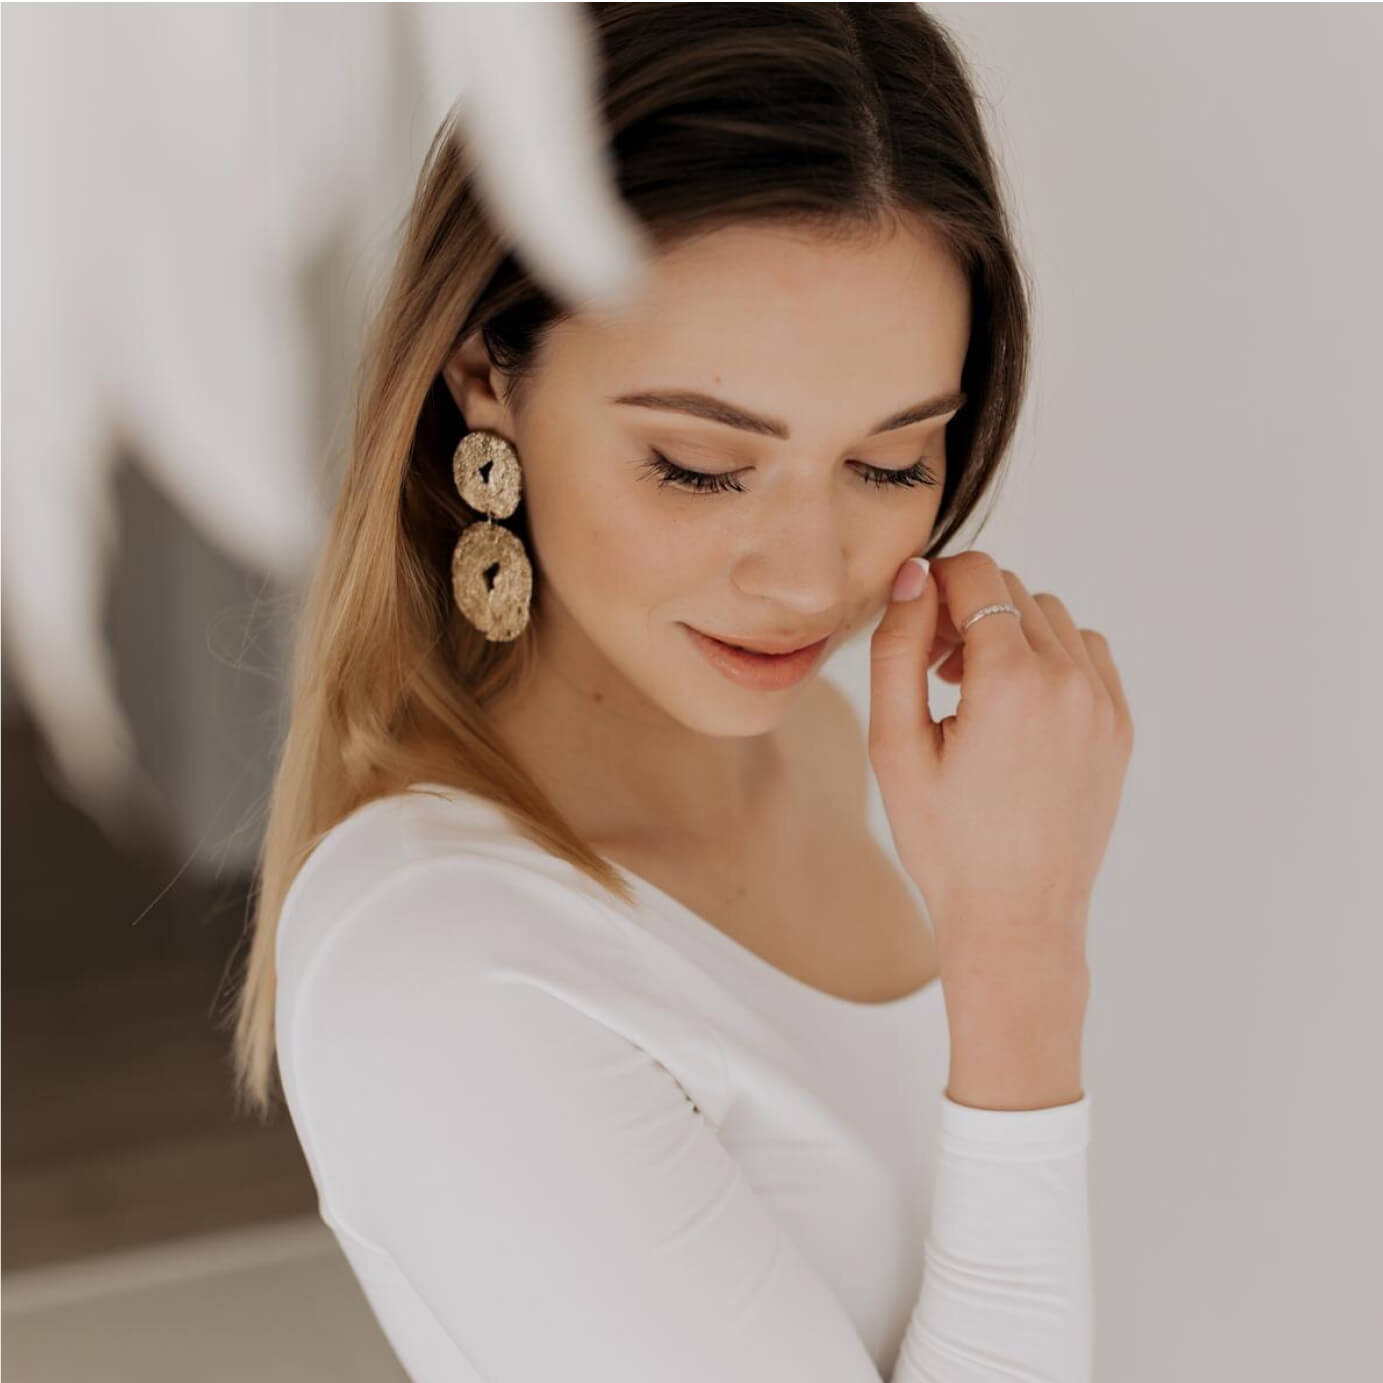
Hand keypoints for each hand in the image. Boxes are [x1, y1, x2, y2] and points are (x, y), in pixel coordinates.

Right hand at [867, 550, 1133, 1003]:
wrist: (1016, 916)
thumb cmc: (946, 841)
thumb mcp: (895, 745)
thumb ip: (899, 649)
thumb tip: (914, 576)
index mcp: (1011, 679)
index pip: (976, 575)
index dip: (933, 584)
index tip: (913, 626)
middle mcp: (1069, 680)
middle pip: (1012, 589)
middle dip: (966, 608)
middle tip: (933, 668)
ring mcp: (1103, 704)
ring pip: (1051, 616)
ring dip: (1006, 630)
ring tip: (971, 689)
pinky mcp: (1119, 728)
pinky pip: (1087, 653)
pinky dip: (1049, 656)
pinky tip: (1015, 703)